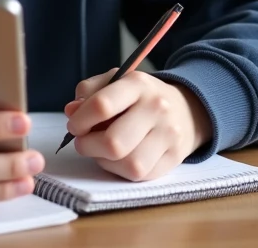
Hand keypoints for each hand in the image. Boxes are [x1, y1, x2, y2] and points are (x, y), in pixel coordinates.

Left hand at [63, 67, 211, 181]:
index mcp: (137, 84)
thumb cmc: (140, 97)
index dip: (80, 120)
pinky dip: (122, 170)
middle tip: (83, 142)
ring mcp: (168, 135)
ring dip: (105, 161)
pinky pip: (141, 175)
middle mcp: (156, 108)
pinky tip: (118, 159)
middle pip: (114, 142)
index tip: (74, 125)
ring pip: (128, 164)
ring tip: (100, 151)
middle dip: (88, 146)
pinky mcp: (175, 158)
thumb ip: (89, 92)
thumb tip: (71, 111)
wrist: (185, 109)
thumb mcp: (115, 82)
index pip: (102, 105)